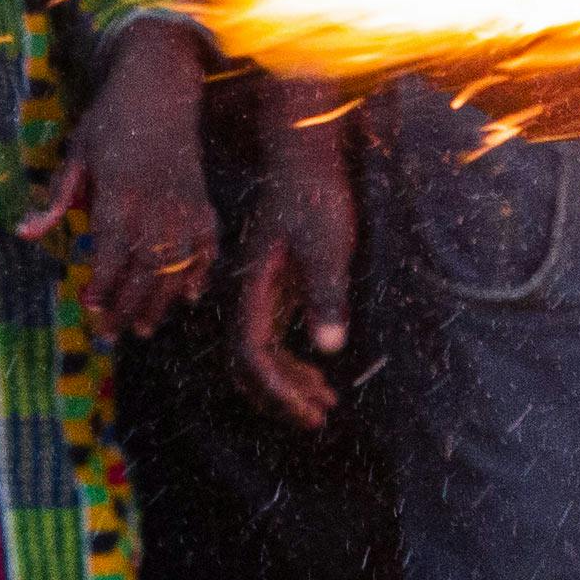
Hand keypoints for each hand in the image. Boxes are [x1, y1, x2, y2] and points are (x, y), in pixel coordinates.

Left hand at [37, 19, 222, 339]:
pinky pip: (206, 246)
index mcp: (121, 192)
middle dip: (127, 305)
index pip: (112, 251)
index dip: (104, 284)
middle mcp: (156, 203)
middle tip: (111, 333)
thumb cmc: (111, 118)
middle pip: (144, 268)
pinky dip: (199, 272)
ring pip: (175, 264)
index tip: (92, 306)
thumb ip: (57, 198)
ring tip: (144, 327)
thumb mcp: (77, 153)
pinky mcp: (202, 200)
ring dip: (160, 300)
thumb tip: (25, 233)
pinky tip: (188, 296)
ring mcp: (184, 203)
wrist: (160, 86)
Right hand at [233, 89, 358, 426]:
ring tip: (324, 405)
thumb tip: (330, 348)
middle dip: (280, 397)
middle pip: (251, 363)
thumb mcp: (329, 245)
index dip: (276, 390)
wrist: (305, 160)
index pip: (252, 355)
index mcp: (253, 288)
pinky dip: (294, 363)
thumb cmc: (316, 198)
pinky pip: (275, 339)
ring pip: (263, 355)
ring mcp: (261, 294)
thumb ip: (326, 294)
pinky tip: (319, 376)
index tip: (307, 412)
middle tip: (316, 419)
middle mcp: (248, 296)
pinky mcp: (276, 290)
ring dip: (289, 384)